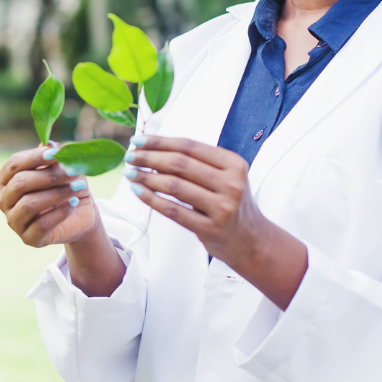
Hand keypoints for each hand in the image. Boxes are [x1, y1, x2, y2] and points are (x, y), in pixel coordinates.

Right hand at [0, 145, 125, 297]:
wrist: (80, 215)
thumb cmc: (66, 185)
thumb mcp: (63, 167)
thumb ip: (53, 157)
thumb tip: (49, 143)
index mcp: (7, 180)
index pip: (14, 164)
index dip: (34, 156)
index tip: (56, 152)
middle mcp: (5, 200)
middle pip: (20, 183)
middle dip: (48, 175)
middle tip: (72, 171)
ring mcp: (14, 221)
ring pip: (29, 204)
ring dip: (56, 193)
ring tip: (77, 187)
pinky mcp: (29, 239)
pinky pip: (42, 224)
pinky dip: (60, 212)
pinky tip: (73, 203)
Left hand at [125, 135, 307, 309]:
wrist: (251, 241)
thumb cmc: (230, 203)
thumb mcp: (224, 177)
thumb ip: (197, 163)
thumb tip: (152, 148)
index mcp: (233, 164)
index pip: (189, 146)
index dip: (160, 141)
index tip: (138, 140)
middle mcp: (231, 184)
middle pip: (180, 164)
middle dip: (149, 157)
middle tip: (129, 157)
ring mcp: (222, 208)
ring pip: (174, 186)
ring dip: (146, 177)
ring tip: (130, 173)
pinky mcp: (211, 229)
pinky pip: (174, 211)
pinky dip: (152, 200)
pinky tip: (138, 192)